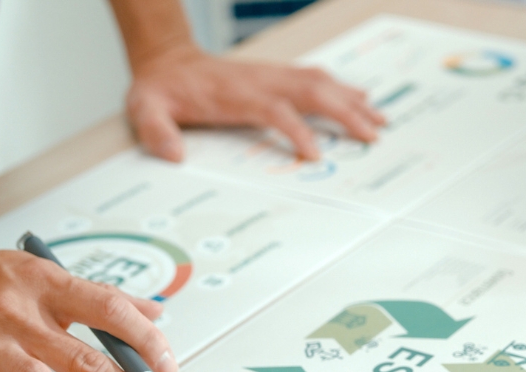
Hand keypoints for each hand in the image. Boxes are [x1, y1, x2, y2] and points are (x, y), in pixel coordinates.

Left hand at [127, 45, 385, 161]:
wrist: (167, 61)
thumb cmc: (162, 89)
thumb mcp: (146, 108)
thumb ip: (156, 130)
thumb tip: (173, 154)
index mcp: (235, 93)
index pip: (275, 109)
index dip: (297, 131)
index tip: (314, 155)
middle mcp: (260, 80)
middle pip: (312, 92)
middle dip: (345, 113)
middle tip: (371, 136)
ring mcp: (271, 76)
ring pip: (321, 83)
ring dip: (352, 101)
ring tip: (379, 120)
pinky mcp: (276, 76)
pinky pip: (315, 78)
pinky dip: (342, 89)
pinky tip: (361, 99)